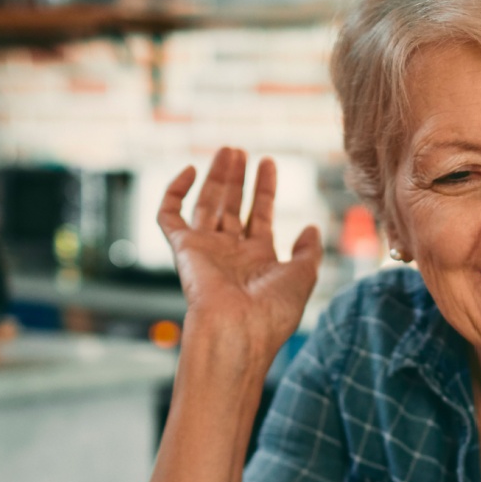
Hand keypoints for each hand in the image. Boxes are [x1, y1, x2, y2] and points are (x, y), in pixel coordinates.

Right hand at [158, 147, 322, 366]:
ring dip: (217, 177)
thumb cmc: (272, 311)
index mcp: (258, 260)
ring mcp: (206, 250)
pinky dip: (175, 191)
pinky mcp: (183, 248)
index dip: (265, 189)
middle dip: (237, 180)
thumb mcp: (304, 276)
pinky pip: (169, 215)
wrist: (238, 331)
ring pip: (207, 204)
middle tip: (240, 151)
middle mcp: (230, 253)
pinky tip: (191, 170)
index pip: (260, 216)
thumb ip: (309, 250)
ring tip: (228, 150)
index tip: (268, 162)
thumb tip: (310, 227)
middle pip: (232, 207)